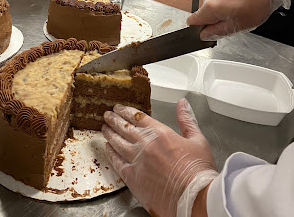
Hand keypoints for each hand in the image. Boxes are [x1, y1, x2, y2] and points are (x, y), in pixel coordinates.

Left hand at [102, 100, 217, 216]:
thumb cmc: (199, 172)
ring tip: (104, 128)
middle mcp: (146, 144)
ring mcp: (137, 161)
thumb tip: (182, 104)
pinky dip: (110, 153)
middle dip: (114, 119)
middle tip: (107, 115)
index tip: (119, 108)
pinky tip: (107, 149)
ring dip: (109, 133)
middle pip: (124, 127)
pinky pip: (117, 162)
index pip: (138, 117)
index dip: (126, 111)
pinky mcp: (133, 178)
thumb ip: (187, 120)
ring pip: (118, 142)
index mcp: (161, 133)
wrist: (195, 199)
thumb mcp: (198, 140)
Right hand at [187, 0, 290, 40]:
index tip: (209, 37)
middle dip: (212, 27)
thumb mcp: (236, 26)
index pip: (191, 22)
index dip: (198, 32)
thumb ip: (216, 32)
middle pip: (202, 18)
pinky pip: (219, 8)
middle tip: (229, 30)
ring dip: (221, 21)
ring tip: (238, 21)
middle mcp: (209, 0)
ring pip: (212, 14)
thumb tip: (204, 36)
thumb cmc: (254, 4)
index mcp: (209, 8)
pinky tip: (240, 14)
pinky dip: (227, 14)